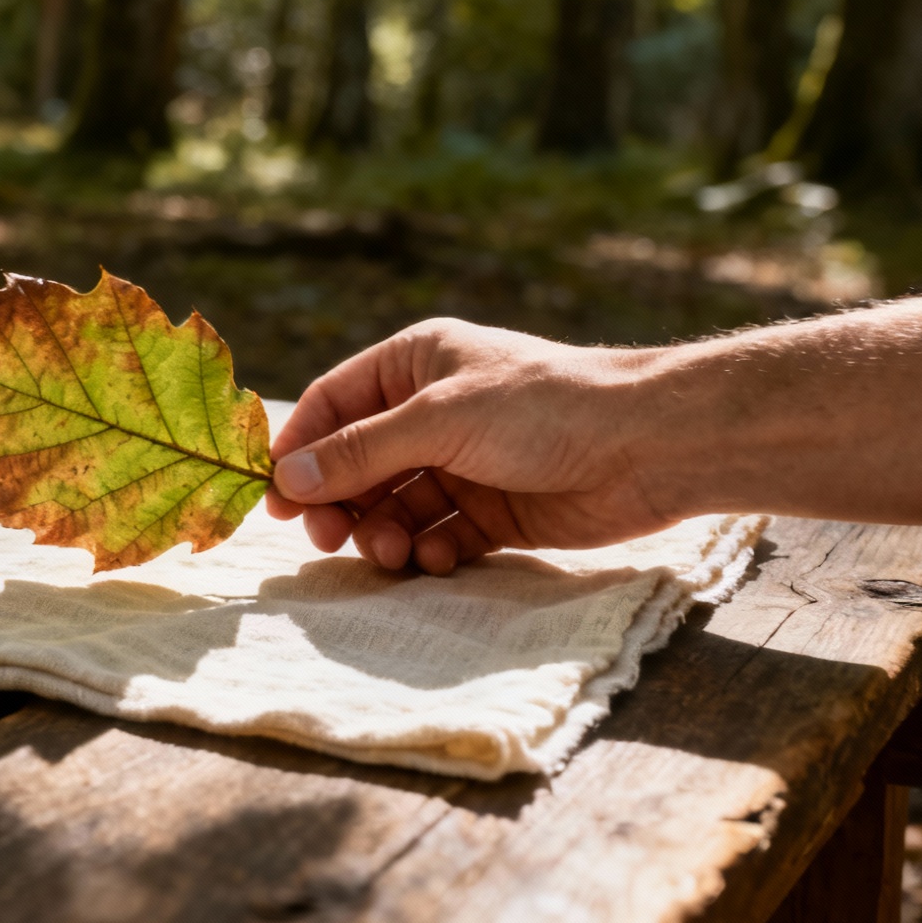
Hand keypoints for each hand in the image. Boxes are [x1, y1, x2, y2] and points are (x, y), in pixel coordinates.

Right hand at [267, 319, 675, 573]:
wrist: (648, 447)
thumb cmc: (543, 408)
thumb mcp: (438, 421)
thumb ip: (360, 453)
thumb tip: (285, 479)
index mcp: (415, 364)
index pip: (332, 405)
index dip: (298, 450)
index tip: (273, 500)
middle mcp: (432, 412)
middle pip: (357, 463)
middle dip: (340, 503)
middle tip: (328, 541)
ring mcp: (463, 463)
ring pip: (394, 506)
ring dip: (383, 533)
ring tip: (391, 554)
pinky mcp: (493, 510)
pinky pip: (437, 536)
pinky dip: (430, 551)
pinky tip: (441, 558)